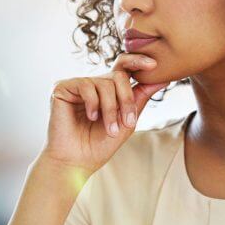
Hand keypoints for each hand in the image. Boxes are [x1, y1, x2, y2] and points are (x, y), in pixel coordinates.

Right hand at [41, 52, 167, 173]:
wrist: (76, 162)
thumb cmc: (99, 146)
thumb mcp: (127, 122)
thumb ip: (140, 98)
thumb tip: (162, 79)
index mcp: (108, 90)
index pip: (124, 67)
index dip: (138, 61)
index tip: (154, 65)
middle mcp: (92, 84)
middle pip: (118, 76)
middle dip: (127, 99)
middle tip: (128, 123)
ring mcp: (77, 85)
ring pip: (105, 83)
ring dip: (111, 109)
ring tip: (110, 129)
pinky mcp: (62, 88)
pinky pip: (86, 85)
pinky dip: (93, 103)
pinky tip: (90, 117)